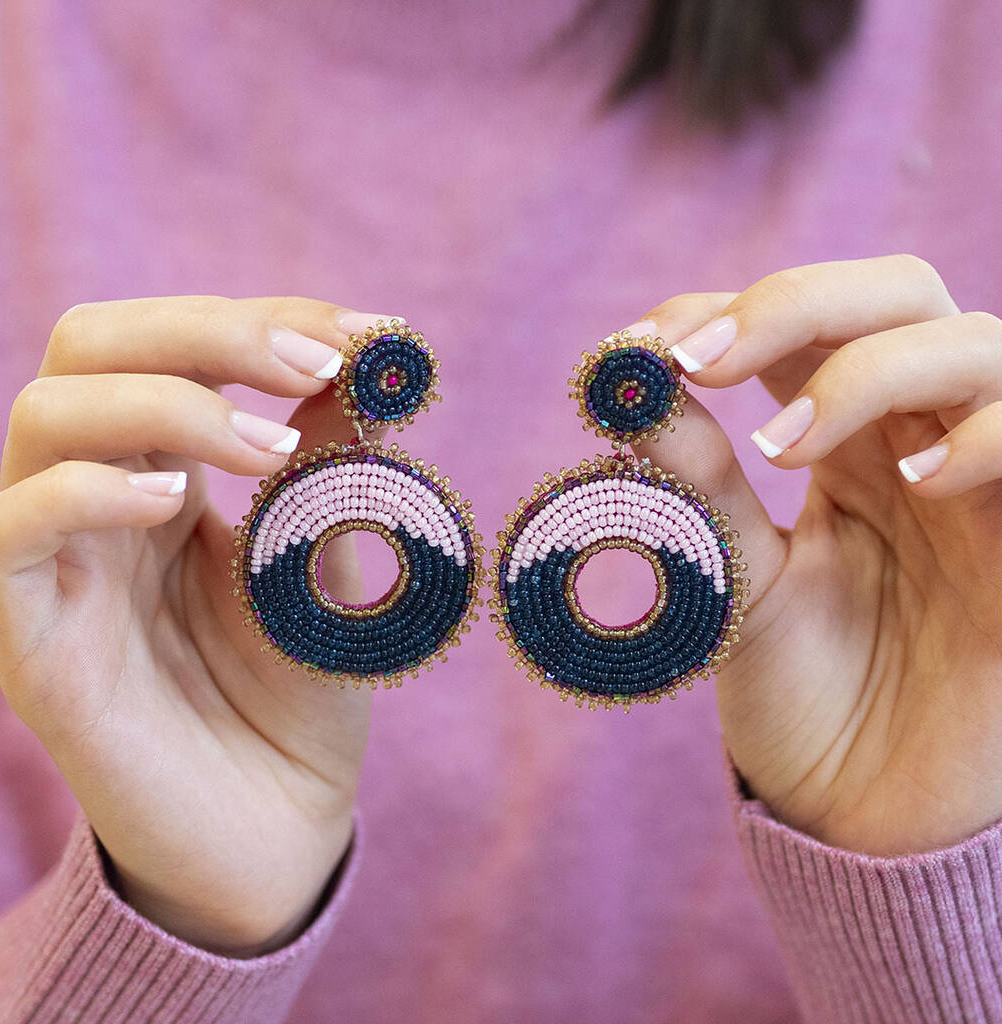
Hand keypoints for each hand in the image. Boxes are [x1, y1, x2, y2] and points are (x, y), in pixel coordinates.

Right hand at [0, 297, 397, 954]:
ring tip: (268, 446)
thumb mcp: (332, 559)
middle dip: (212, 332)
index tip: (378, 332)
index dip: (275, 319)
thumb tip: (374, 358)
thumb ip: (334, 466)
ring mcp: (60, 559)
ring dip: (168, 401)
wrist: (276, 822)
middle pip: (97, 344)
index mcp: (172, 468)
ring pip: (48, 413)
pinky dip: (85, 491)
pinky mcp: (29, 635)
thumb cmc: (304, 691)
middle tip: (319, 364)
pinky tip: (174, 504)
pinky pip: (6, 530)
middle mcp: (104, 495)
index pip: (185, 342)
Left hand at [635, 254, 1001, 854]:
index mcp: (841, 444)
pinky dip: (986, 435)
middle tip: (703, 359)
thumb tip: (620, 383)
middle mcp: (915, 442)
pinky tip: (912, 479)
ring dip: (870, 369)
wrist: (866, 813)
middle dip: (795, 305)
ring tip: (782, 449)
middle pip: (895, 296)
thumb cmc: (803, 696)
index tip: (641, 347)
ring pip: (976, 347)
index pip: (801, 322)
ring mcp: (983, 484)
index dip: (724, 309)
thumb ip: (694, 483)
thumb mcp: (732, 580)